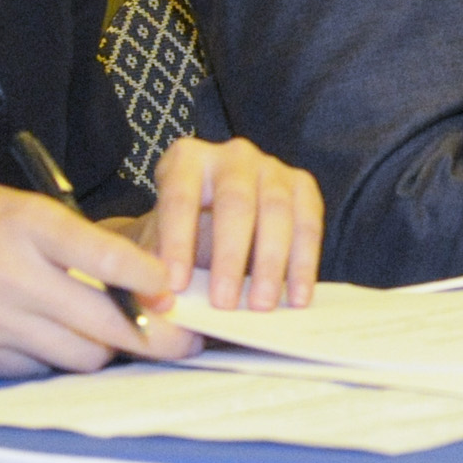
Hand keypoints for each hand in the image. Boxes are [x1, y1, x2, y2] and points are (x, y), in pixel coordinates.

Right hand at [0, 182, 196, 377]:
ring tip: (109, 336)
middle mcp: (5, 273)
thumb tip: (146, 282)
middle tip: (179, 340)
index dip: (149, 279)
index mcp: (24, 224)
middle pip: (102, 324)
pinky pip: (38, 370)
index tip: (176, 291)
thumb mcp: (16, 207)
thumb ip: (74, 240)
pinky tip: (46, 337)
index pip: (104, 255)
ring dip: (102, 351)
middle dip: (148, 335)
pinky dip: (54, 360)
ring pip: (78, 357)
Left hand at [130, 137, 321, 312]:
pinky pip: (308, 224)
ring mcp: (272, 167)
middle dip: (229, 257)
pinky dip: (304, 264)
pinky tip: (297, 297)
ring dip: (270, 264)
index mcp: (186, 160)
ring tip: (261, 306)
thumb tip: (158, 298)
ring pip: (276, 212)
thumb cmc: (184, 233)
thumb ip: (155, 265)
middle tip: (224, 303)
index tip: (176, 286)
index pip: (180, 199)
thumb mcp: (160, 242)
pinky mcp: (302, 185)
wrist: (213, 220)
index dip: (178, 243)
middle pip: (235, 203)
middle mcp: (232, 156)